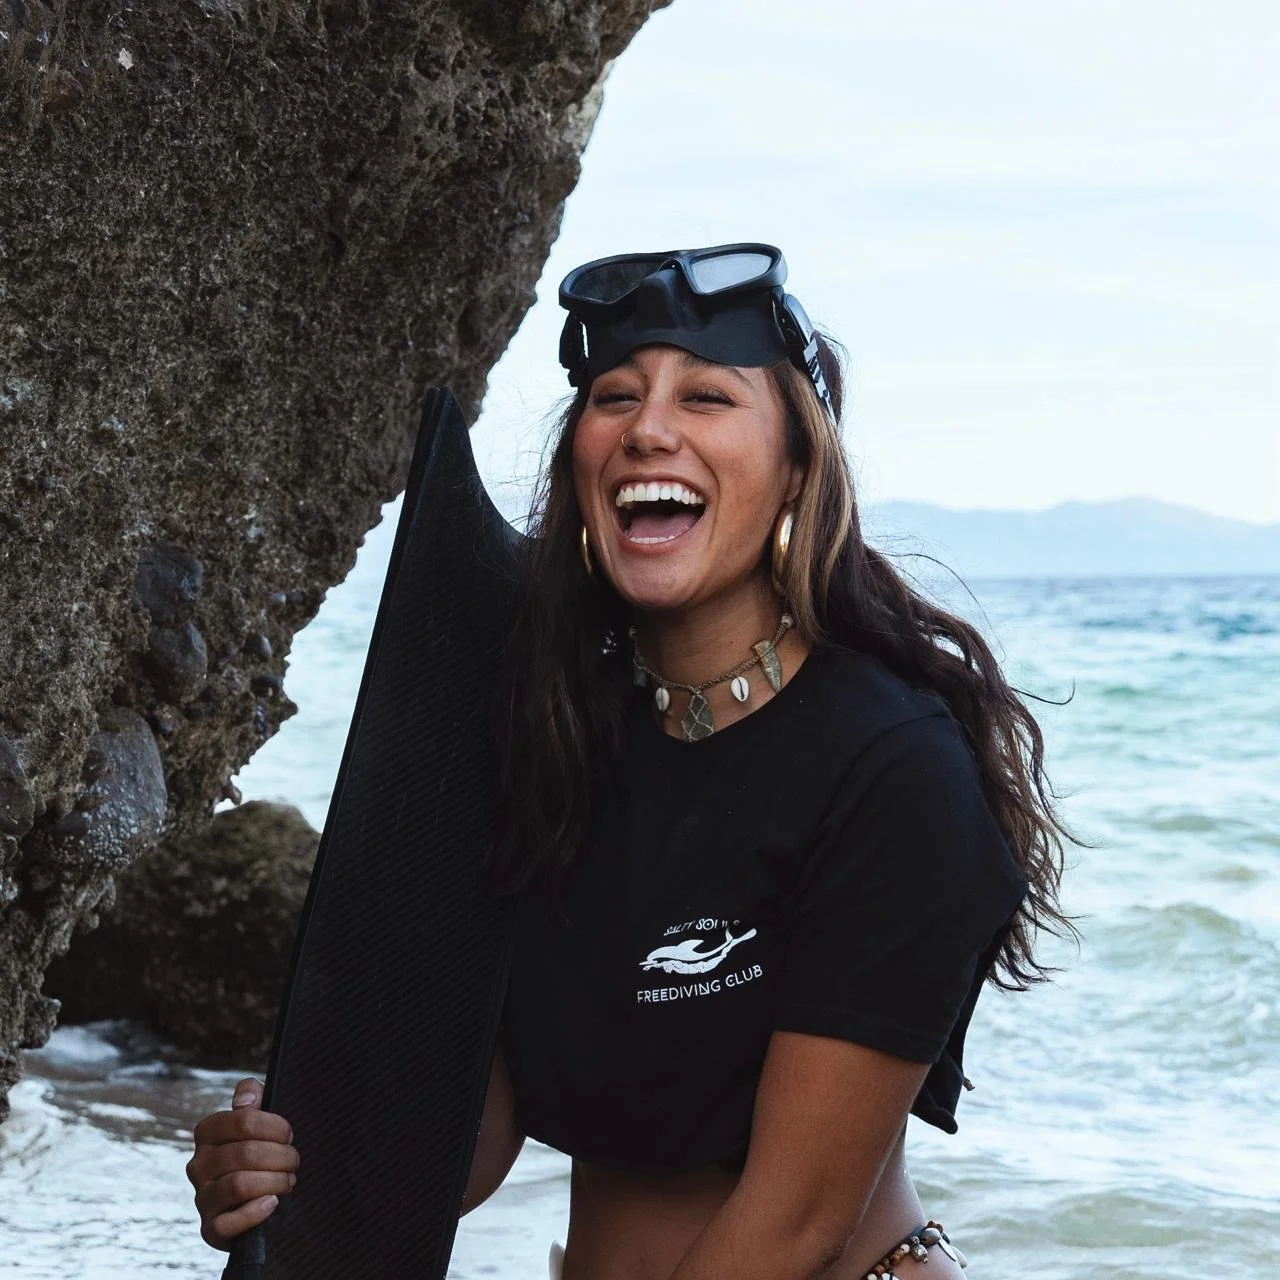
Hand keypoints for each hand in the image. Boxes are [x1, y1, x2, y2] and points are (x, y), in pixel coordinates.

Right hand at [186, 1077, 299, 1250]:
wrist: (248, 1202)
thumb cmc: (255, 1155)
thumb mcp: (254, 1123)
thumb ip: (251, 1099)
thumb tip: (247, 1096)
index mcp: (208, 1133)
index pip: (243, 1120)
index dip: (275, 1126)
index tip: (288, 1134)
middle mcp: (198, 1164)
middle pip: (246, 1152)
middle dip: (281, 1156)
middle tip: (294, 1161)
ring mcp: (202, 1198)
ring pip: (240, 1184)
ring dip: (274, 1181)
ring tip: (288, 1180)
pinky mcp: (209, 1229)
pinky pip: (229, 1223)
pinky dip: (256, 1212)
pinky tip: (272, 1203)